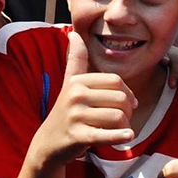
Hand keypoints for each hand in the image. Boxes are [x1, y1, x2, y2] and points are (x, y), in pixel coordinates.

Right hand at [32, 32, 137, 166]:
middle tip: (124, 120)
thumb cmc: (66, 111)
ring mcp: (75, 116)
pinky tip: (129, 136)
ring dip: (125, 126)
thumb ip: (76, 60)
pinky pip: (106, 134)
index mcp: (77, 81)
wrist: (48, 143)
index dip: (128, 93)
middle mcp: (75, 95)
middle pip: (120, 98)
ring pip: (118, 116)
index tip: (130, 104)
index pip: (116, 81)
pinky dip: (121, 136)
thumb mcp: (70, 83)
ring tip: (120, 130)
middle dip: (128, 111)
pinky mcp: (77, 136)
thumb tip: (74, 34)